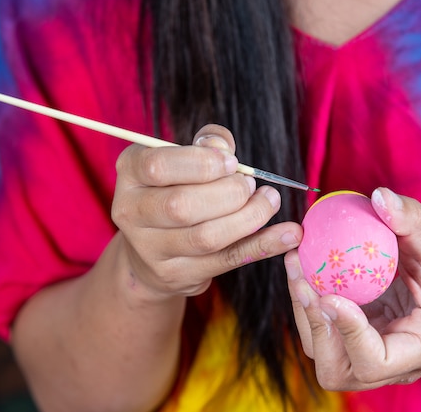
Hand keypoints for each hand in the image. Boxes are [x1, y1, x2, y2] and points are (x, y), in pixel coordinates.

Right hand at [112, 124, 301, 300]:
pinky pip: (227, 260)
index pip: (159, 166)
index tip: (231, 162)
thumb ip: (206, 145)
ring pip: (206, 237)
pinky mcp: (176, 275)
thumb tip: (222, 146)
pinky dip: (263, 245)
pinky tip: (290, 234)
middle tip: (250, 185)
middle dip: (229, 193)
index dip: (201, 163)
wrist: (149, 250)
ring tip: (268, 201)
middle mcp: (131, 212)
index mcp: (129, 173)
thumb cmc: (174, 189)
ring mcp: (151, 250)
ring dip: (249, 217)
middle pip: (182, 206)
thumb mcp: (182, 159)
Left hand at [285, 187, 420, 389]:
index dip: (347, 334)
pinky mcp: (357, 337)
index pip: (374, 362)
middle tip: (302, 281)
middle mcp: (393, 362)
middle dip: (314, 327)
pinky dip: (308, 303)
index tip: (331, 295)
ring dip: (304, 313)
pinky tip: (301, 265)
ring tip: (295, 266)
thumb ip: (411, 220)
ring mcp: (372, 352)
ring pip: (323, 353)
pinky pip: (324, 330)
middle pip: (337, 369)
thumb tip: (378, 195)